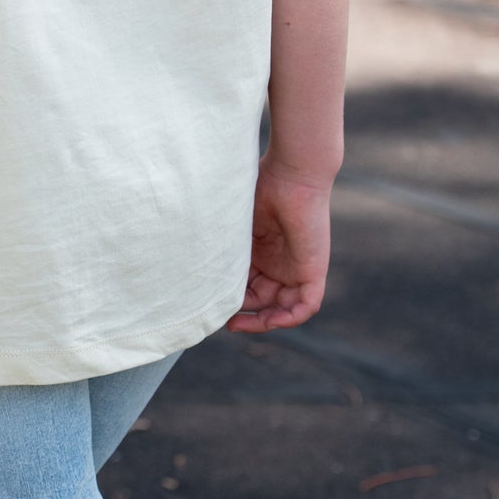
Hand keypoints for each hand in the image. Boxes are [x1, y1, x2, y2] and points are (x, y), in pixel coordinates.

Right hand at [225, 160, 333, 332]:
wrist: (291, 174)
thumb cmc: (260, 188)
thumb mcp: (233, 225)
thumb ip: (220, 247)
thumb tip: (185, 267)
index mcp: (259, 251)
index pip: (245, 284)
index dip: (229, 298)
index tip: (208, 302)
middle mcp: (278, 262)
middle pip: (261, 299)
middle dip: (241, 311)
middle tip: (220, 317)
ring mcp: (296, 268)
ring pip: (282, 307)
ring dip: (261, 321)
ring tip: (237, 324)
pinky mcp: (313, 270)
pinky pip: (306, 305)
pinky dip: (288, 318)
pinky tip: (269, 320)